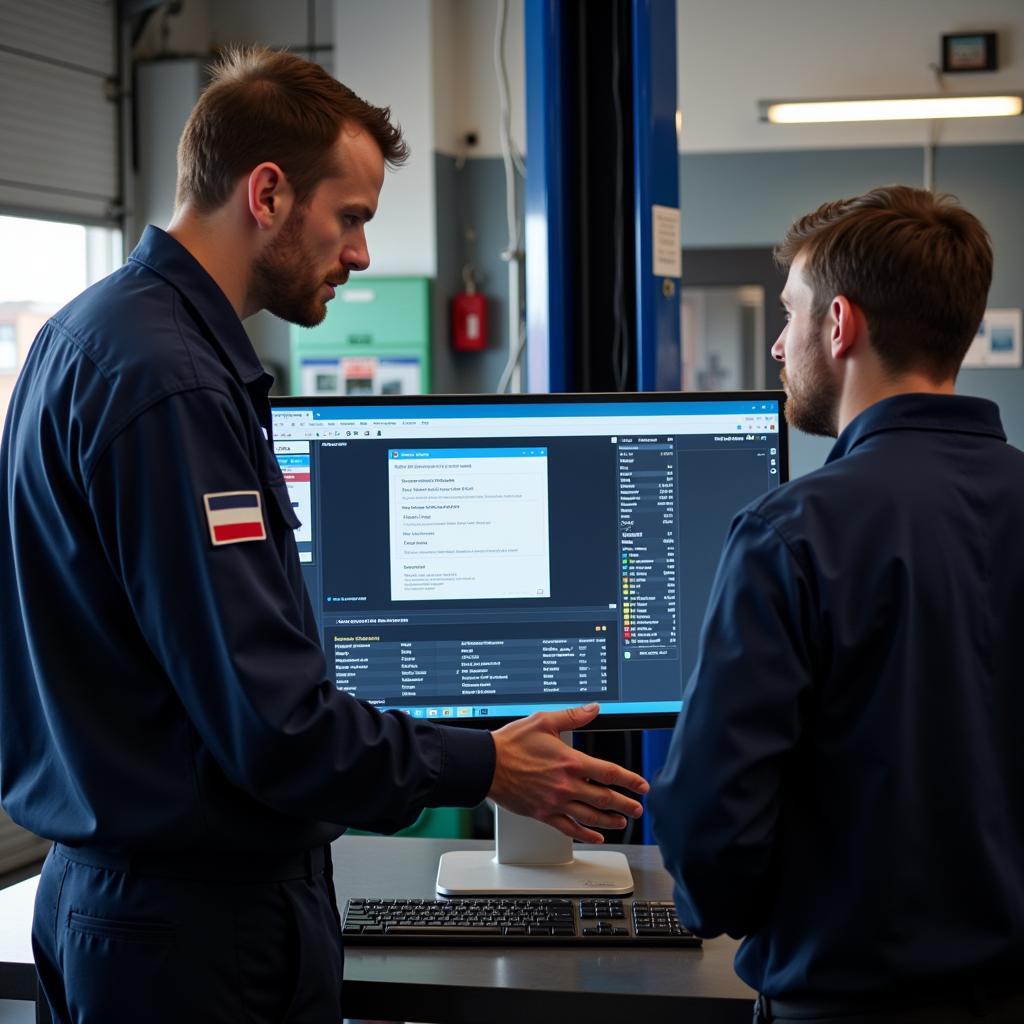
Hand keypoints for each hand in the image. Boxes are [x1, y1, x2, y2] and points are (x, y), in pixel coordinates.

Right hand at [487, 703, 648, 843]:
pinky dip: (585, 833)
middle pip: (605, 798)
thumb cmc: (512, 743)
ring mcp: (555, 801)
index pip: (609, 773)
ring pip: (590, 816)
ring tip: (622, 822)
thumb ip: (573, 716)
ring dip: (610, 820)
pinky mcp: (542, 813)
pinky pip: (568, 828)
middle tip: (638, 809)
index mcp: (570, 762)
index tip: (642, 786)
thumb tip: (594, 708)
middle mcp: (566, 785)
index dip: (630, 780)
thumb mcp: (544, 721)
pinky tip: (595, 835)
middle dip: (625, 804)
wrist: (486, 764)